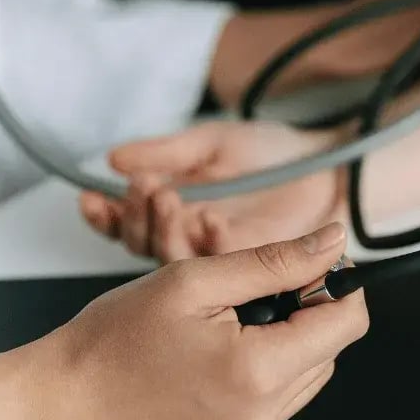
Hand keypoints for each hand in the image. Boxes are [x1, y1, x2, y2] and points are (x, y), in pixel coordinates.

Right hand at [0, 225, 367, 419]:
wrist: (61, 401)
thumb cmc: (113, 340)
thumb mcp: (195, 280)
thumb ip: (275, 261)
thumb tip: (331, 242)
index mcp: (258, 373)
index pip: (347, 324)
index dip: (336, 286)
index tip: (308, 266)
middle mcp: (261, 419)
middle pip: (327, 351)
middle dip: (302, 314)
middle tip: (246, 295)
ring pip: (304, 378)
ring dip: (282, 345)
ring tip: (225, 328)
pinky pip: (274, 407)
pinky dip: (259, 378)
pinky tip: (214, 362)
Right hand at [80, 121, 344, 261]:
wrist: (327, 163)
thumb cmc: (272, 152)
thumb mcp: (212, 142)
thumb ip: (166, 152)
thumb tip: (113, 159)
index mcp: (176, 215)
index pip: (129, 225)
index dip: (110, 215)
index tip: (93, 197)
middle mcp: (193, 245)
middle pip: (147, 248)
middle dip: (138, 218)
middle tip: (145, 188)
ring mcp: (221, 265)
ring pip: (178, 262)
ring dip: (166, 230)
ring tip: (168, 197)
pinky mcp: (251, 277)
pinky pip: (222, 267)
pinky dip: (211, 241)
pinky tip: (208, 218)